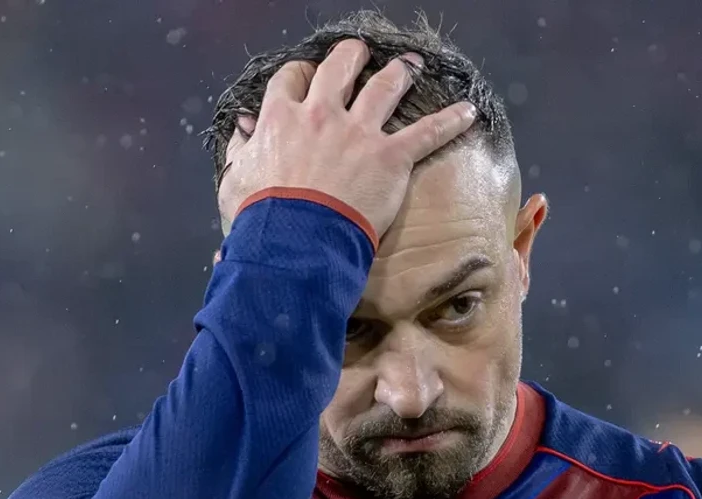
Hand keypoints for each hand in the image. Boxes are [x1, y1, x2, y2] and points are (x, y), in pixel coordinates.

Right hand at [218, 39, 476, 241]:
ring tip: (410, 65)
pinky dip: (451, 122)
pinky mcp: (390, 157)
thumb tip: (245, 128)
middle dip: (351, 57)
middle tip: (360, 53)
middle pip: (339, 69)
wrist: (295, 242)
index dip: (299, 75)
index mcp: (281, 119)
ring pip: (384, 87)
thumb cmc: (262, 219)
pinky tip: (468, 112)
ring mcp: (359, 133)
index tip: (304, 77)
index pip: (290, 81)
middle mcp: (321, 115)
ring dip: (400, 72)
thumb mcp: (233, 180)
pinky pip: (428, 132)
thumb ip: (240, 148)